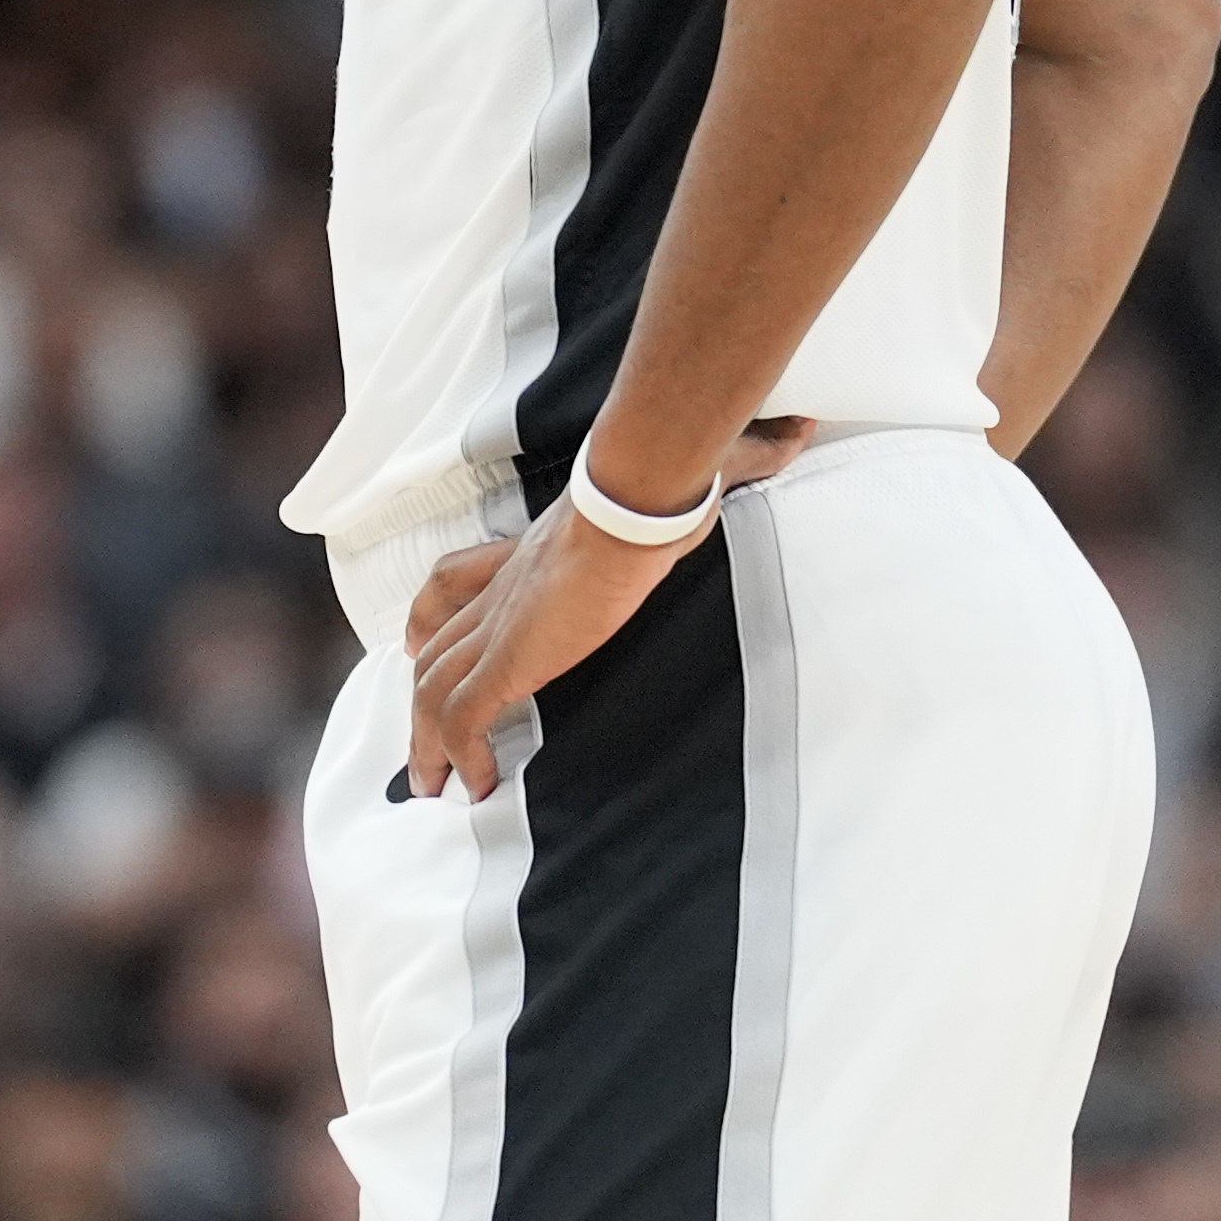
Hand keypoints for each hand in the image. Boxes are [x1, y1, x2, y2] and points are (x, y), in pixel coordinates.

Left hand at [402, 426, 808, 796]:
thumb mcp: (693, 476)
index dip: (429, 618)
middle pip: (433, 645)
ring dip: (430, 742)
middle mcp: (504, 591)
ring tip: (438, 788)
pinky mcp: (512, 659)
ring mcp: (502, 626)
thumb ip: (742, 458)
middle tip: (428, 746)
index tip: (421, 645)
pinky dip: (461, 757)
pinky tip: (478, 788)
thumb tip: (798, 432)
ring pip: (433, 688)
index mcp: (532, 555)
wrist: (637, 500)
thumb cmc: (661, 485)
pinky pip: (465, 717)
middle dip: (422, 698)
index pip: (454, 581)